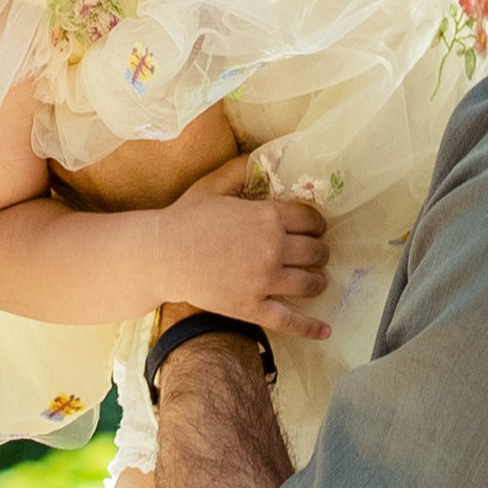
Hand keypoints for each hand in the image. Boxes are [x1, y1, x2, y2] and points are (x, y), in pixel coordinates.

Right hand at [154, 151, 330, 340]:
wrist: (160, 255)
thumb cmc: (185, 217)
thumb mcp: (213, 185)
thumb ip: (241, 169)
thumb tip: (265, 156)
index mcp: (268, 217)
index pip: (311, 220)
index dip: (317, 224)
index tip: (314, 228)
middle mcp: (273, 249)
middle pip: (316, 251)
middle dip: (319, 251)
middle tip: (313, 253)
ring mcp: (264, 281)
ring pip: (310, 283)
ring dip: (318, 280)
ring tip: (316, 279)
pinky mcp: (252, 308)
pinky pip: (289, 321)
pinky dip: (310, 328)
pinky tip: (326, 332)